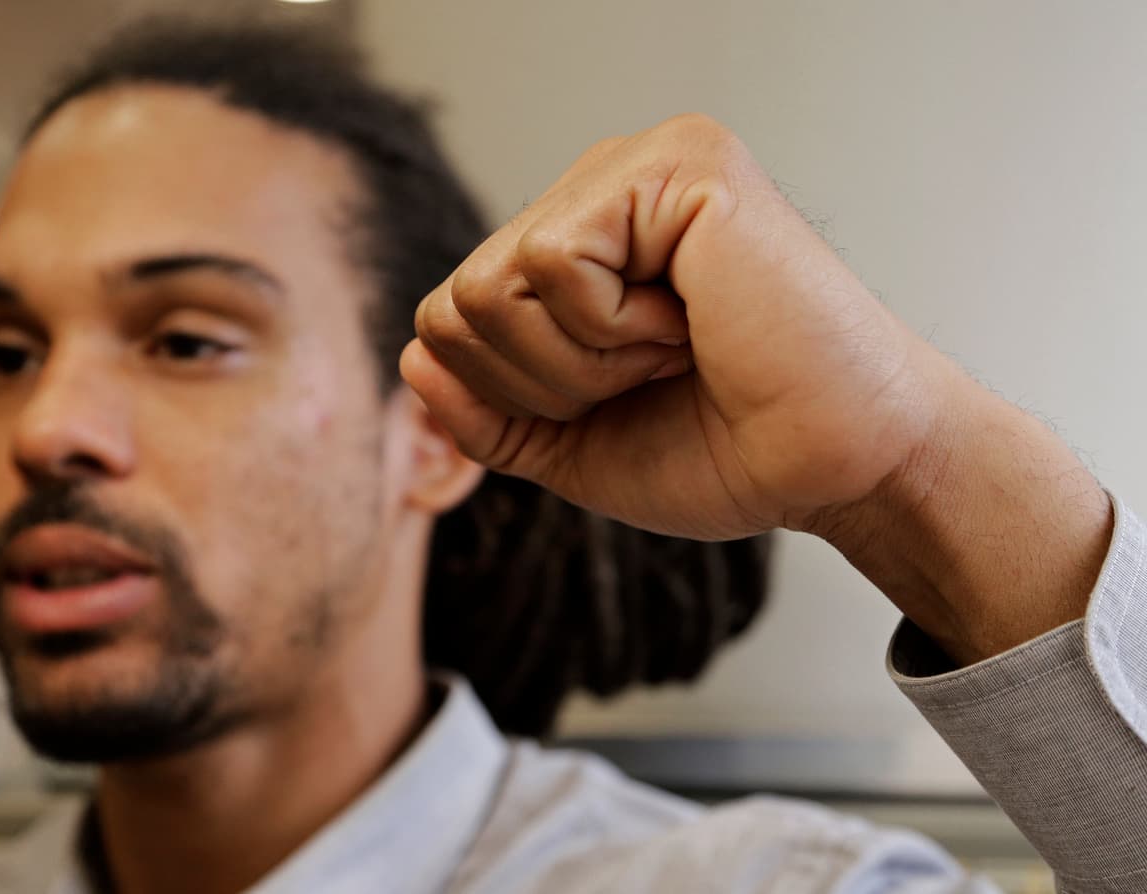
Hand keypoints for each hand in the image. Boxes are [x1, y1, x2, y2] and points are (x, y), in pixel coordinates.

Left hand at [401, 114, 941, 541]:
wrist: (834, 468)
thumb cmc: (727, 447)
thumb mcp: (572, 443)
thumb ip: (485, 410)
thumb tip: (413, 358)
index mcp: (578, 244)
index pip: (453, 317)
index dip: (515, 394)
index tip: (619, 397)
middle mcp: (599, 191)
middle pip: (457, 304)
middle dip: (544, 383)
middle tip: (650, 373)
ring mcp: (638, 168)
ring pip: (492, 285)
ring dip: (582, 358)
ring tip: (672, 345)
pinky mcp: (676, 167)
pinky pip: (552, 262)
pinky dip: (614, 328)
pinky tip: (690, 319)